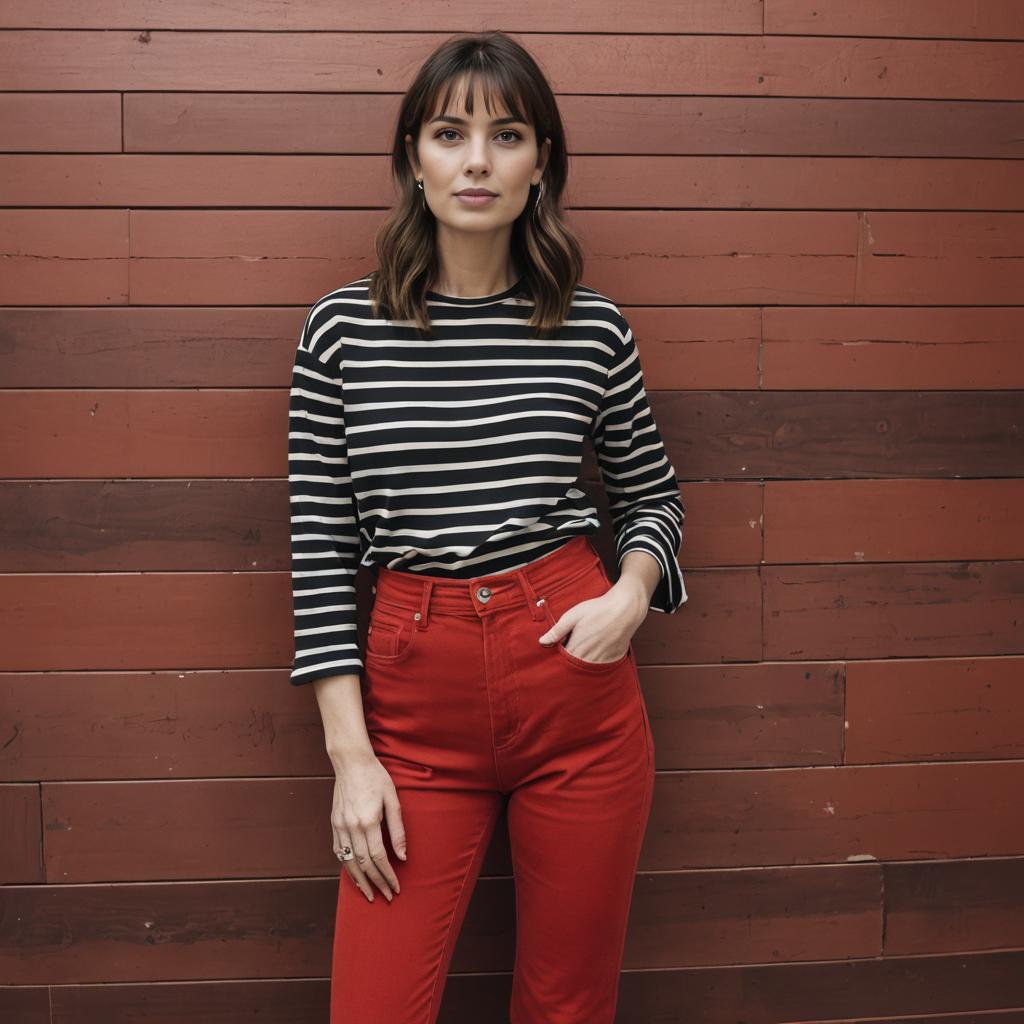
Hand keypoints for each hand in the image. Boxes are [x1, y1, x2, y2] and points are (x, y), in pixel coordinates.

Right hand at [331, 753, 406, 902]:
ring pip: (349, 862)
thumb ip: (397, 829)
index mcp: (368, 821)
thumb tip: (402, 856)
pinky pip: (339, 851)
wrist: (351, 762)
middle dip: (376, 883)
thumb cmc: (376, 778)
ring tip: (369, 894)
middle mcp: (351, 827)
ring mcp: (340, 826)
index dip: (388, 876)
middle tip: (387, 896)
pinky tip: (355, 874)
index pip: (379, 858)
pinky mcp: (334, 823)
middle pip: (364, 864)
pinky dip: (347, 866)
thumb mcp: (393, 800)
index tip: (396, 888)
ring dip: (360, 881)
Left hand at [537, 578, 647, 662]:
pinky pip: (601, 667)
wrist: (625, 609)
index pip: (561, 661)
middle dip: (570, 663)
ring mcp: (602, 660)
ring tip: (584, 650)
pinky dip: (597, 663)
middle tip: (572, 650)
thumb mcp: (573, 616)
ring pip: (588, 669)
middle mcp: (589, 658)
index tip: (559, 651)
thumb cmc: (598, 610)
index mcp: (576, 648)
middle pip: (574, 668)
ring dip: (583, 664)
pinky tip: (597, 651)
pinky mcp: (613, 659)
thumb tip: (542, 641)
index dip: (558, 657)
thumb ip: (557, 631)